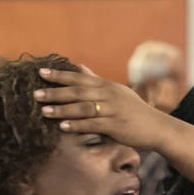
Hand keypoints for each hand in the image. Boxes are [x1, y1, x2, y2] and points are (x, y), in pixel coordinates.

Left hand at [35, 67, 167, 149]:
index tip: (41, 72)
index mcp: (106, 86)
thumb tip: (78, 67)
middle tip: (35, 93)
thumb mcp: (116, 91)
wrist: (157, 127)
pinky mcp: (116, 126)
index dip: (60, 75)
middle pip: (78, 92)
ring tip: (44, 111)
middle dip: (55, 92)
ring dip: (62, 110)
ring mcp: (113, 110)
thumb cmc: (133, 110)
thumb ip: (96, 80)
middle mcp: (109, 95)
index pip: (79, 78)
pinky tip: (63, 127)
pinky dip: (77, 125)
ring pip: (83, 108)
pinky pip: (93, 124)